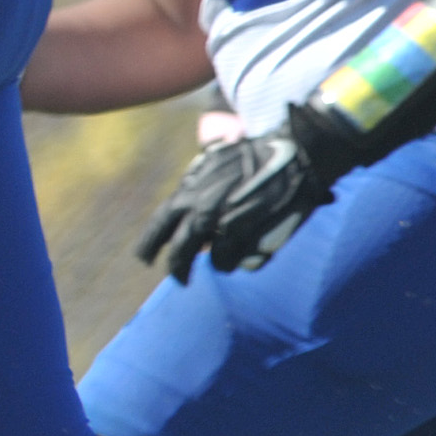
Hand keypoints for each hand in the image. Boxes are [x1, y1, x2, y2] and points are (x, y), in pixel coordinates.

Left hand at [135, 118, 335, 281]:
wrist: (292, 156)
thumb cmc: (253, 156)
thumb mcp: (211, 163)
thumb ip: (195, 184)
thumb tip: (183, 201)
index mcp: (189, 192)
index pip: (159, 224)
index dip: (149, 244)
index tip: (144, 258)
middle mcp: (200, 211)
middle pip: (178, 253)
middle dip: (176, 269)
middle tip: (179, 279)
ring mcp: (224, 226)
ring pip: (209, 261)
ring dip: (215, 261)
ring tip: (223, 259)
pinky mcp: (248, 238)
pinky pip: (233, 261)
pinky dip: (236, 260)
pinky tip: (244, 251)